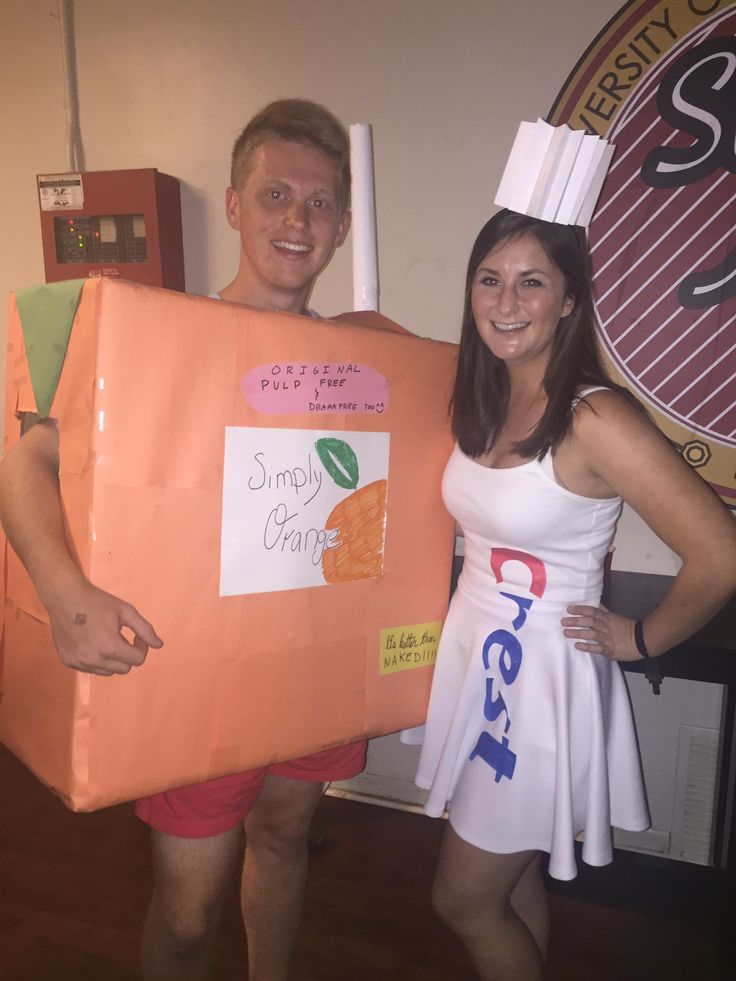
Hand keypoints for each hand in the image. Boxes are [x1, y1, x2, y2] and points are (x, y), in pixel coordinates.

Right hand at [46, 579, 162, 675]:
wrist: (64, 596)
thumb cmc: (98, 601)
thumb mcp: (126, 611)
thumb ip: (145, 629)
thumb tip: (159, 645)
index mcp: (110, 647)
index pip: (137, 660)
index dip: (141, 647)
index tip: (136, 636)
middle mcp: (94, 660)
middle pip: (124, 668)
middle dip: (128, 655)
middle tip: (122, 637)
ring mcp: (79, 663)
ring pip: (108, 671)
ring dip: (112, 660)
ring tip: (106, 639)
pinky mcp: (68, 662)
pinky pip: (91, 668)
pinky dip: (96, 660)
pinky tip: (92, 642)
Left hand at [561, 604, 639, 660]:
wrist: (643, 641)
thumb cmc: (629, 628)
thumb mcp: (616, 617)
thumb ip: (605, 611)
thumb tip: (596, 604)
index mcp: (608, 618)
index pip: (592, 611)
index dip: (580, 609)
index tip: (569, 609)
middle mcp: (606, 627)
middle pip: (589, 622)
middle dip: (576, 621)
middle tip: (563, 621)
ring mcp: (607, 638)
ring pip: (591, 634)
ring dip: (578, 633)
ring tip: (566, 632)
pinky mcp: (610, 650)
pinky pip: (597, 648)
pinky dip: (587, 647)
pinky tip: (577, 646)